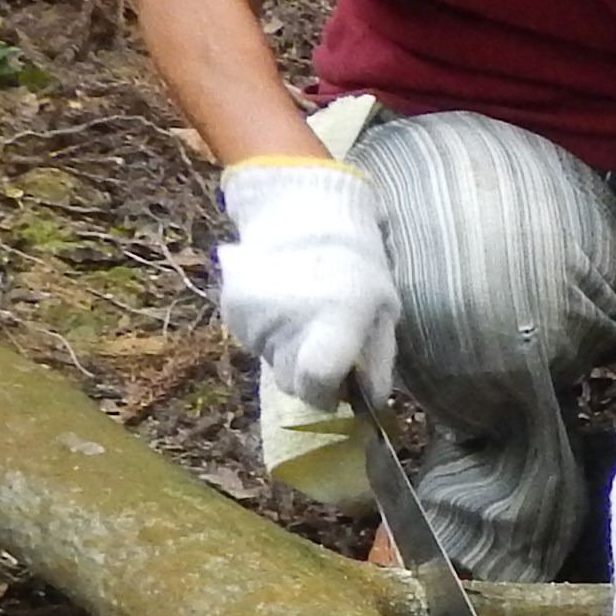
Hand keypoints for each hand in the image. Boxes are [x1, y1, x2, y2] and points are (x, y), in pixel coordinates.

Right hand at [215, 158, 396, 409]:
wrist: (303, 213)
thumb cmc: (356, 266)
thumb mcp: (383, 308)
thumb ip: (378, 358)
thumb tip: (372, 402)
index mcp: (333, 323)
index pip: (316, 383)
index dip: (325, 395)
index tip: (334, 389)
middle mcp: (289, 324)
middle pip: (290, 381)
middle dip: (307, 374)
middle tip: (321, 345)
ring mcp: (256, 317)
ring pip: (269, 360)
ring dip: (286, 349)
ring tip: (303, 313)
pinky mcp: (232, 308)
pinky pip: (251, 339)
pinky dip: (267, 332)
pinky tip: (282, 303)